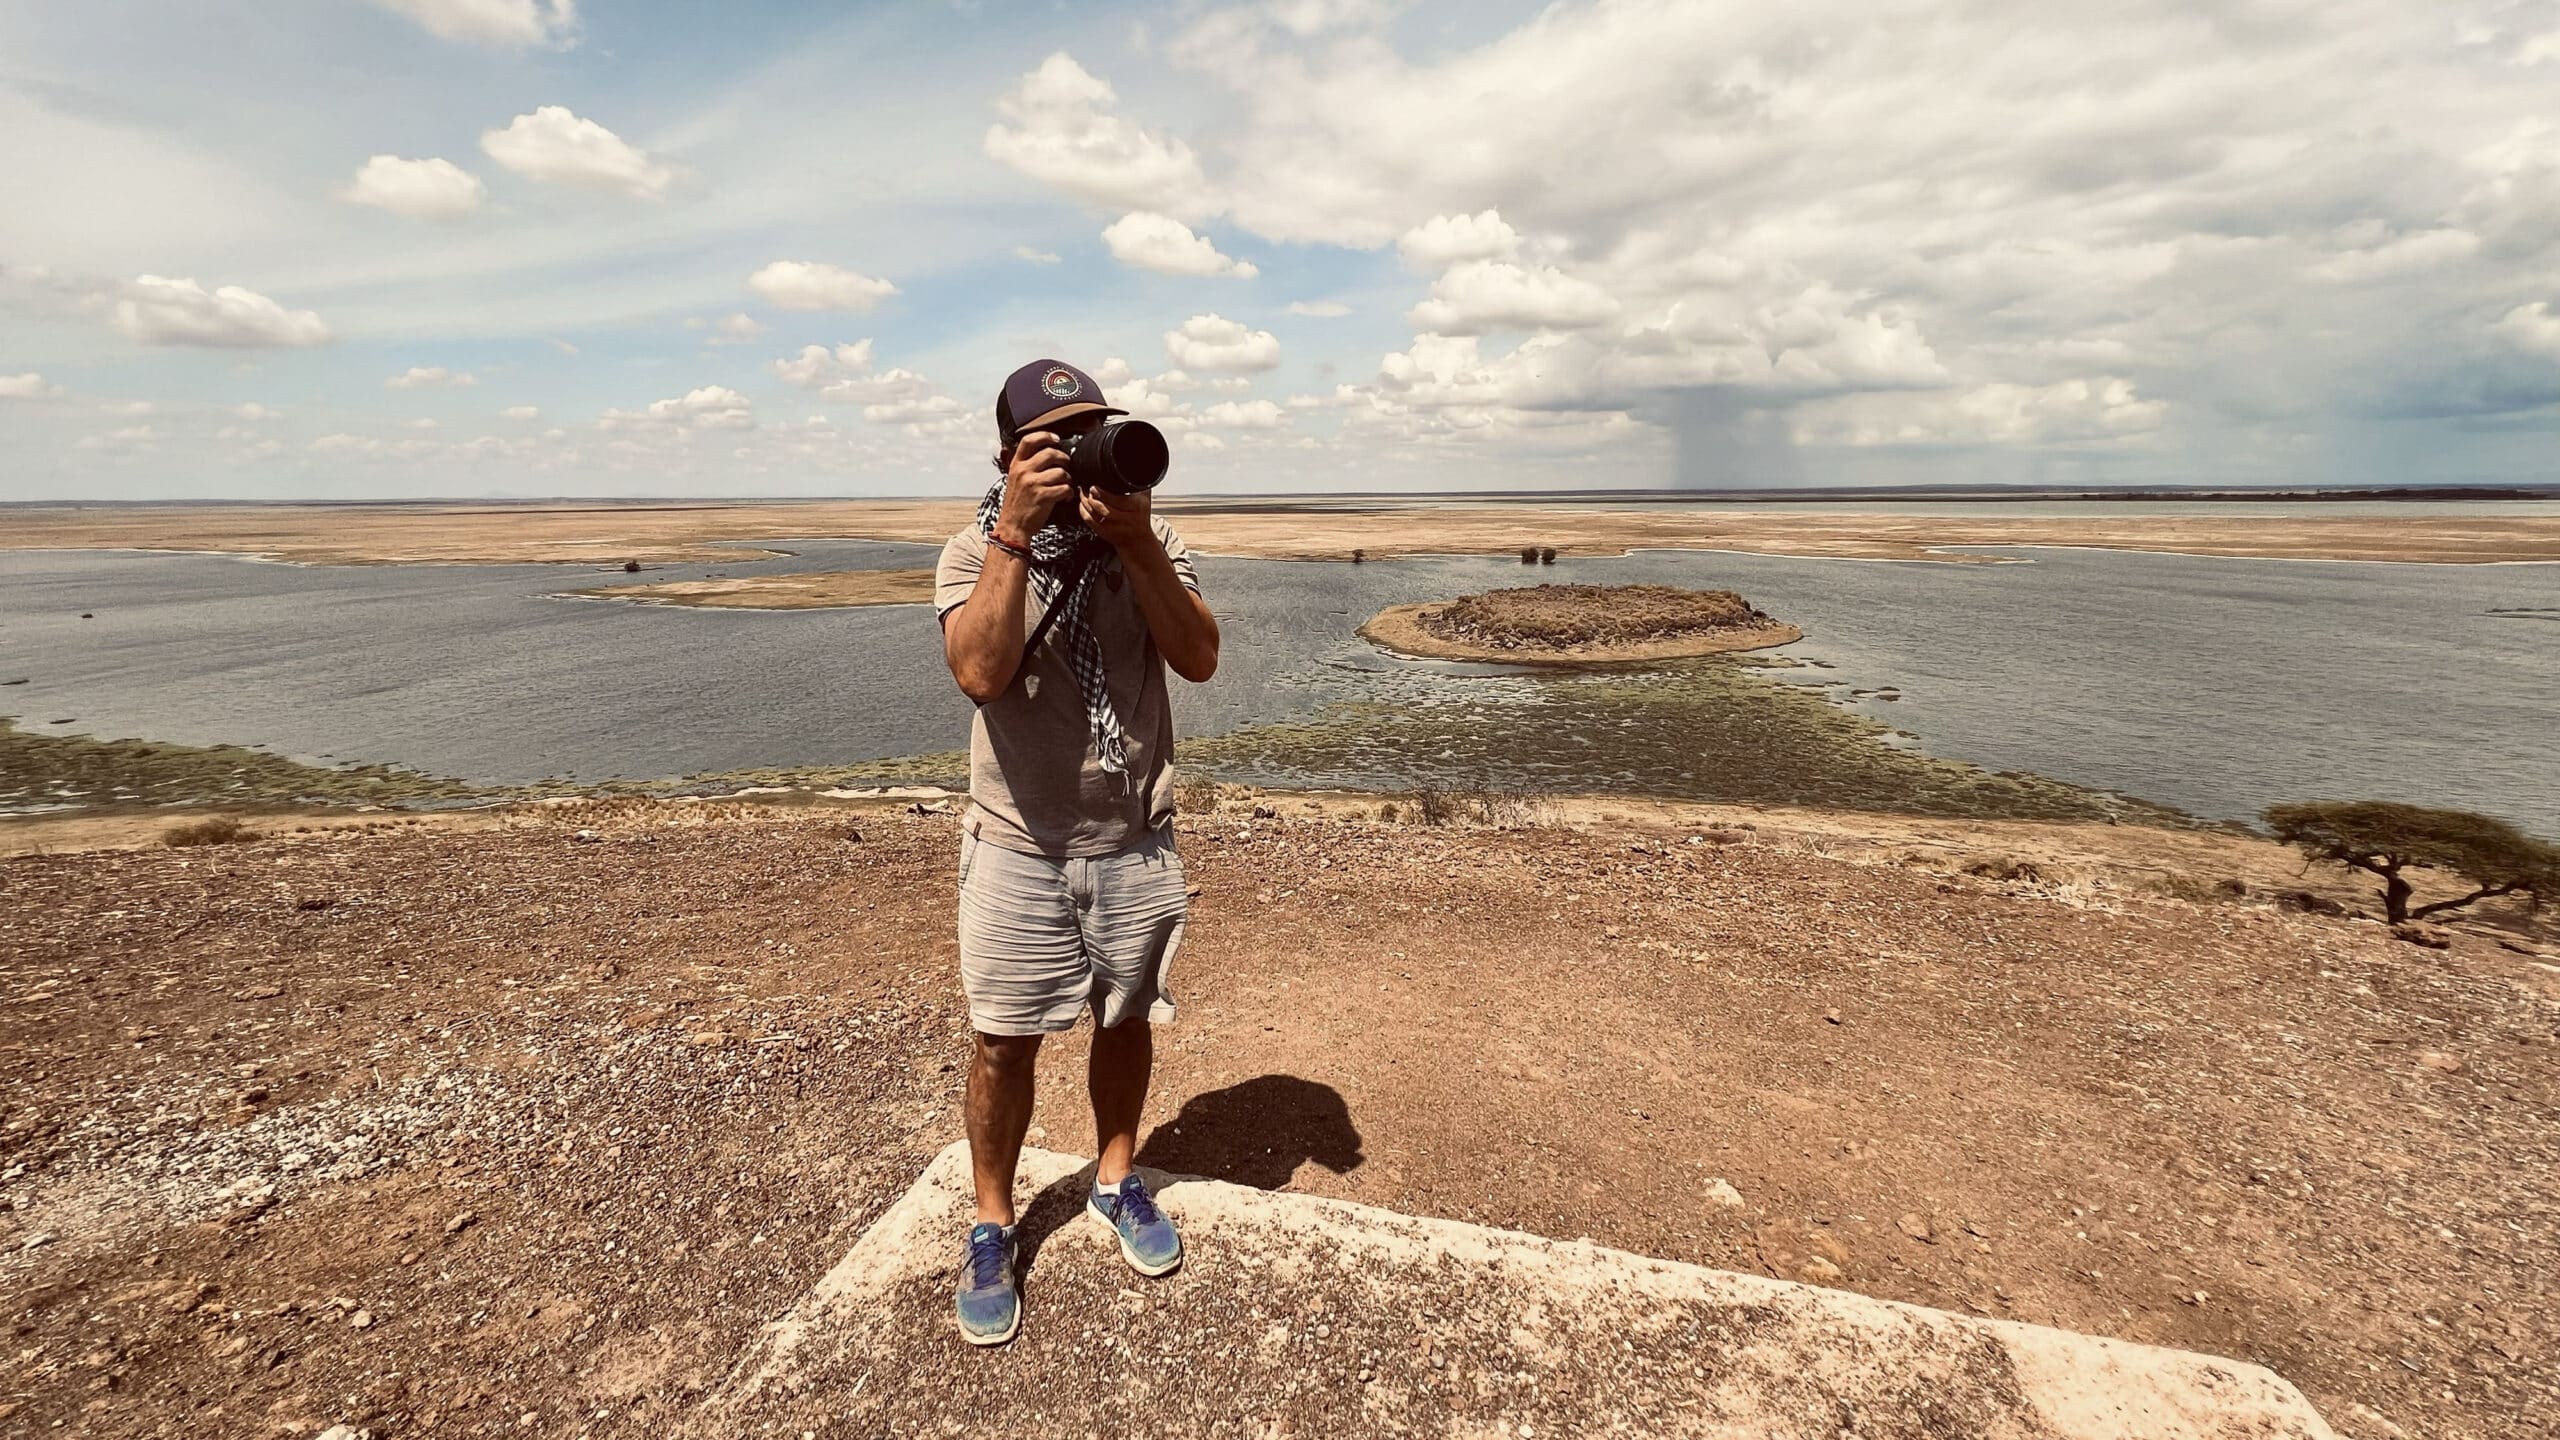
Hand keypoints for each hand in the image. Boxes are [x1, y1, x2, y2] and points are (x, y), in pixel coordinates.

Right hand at [993, 431, 1073, 547]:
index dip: (1045, 436)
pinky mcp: (1042, 496)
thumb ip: (1027, 465)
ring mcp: (1032, 483)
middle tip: (1066, 466)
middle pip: (1051, 453)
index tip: (1056, 439)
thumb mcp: (1015, 479)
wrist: (1012, 527)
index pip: (1029, 440)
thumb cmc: (1017, 504)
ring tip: (1065, 485)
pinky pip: (1065, 488)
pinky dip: (1068, 493)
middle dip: (1064, 459)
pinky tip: (1064, 497)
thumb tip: (1047, 452)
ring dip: (1068, 479)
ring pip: (1061, 471)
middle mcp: (1023, 471)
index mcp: (1016, 465)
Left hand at [1078, 484, 1153, 553]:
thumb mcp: (1145, 498)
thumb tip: (1133, 468)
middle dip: (1090, 497)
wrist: (1139, 540)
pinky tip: (1083, 505)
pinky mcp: (1105, 533)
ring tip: (1083, 494)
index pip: (1118, 500)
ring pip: (1094, 515)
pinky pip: (1090, 522)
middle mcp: (1126, 519)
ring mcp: (1114, 528)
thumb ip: (1138, 484)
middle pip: (1103, 508)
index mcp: (1136, 508)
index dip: (1103, 494)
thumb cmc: (1141, 516)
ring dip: (1085, 503)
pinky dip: (1083, 512)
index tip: (1094, 486)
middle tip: (1085, 488)